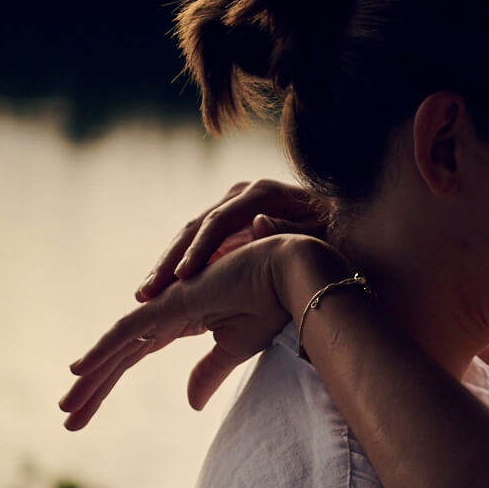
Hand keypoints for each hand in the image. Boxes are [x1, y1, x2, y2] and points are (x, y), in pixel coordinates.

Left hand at [62, 235, 347, 429]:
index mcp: (181, 322)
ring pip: (117, 348)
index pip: (133, 357)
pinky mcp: (170, 303)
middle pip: (118, 356)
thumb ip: (209, 372)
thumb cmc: (272, 303)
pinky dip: (103, 351)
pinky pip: (128, 331)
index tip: (87, 412)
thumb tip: (189, 403)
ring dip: (91, 378)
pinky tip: (80, 370)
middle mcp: (165, 313)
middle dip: (94, 388)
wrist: (291, 273)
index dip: (108, 384)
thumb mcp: (236, 349)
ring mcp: (165, 306)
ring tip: (67, 408)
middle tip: (69, 418)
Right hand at [137, 179, 324, 301]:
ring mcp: (233, 205)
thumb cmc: (336, 227)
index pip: (220, 222)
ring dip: (167, 264)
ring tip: (145, 294)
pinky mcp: (230, 219)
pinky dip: (181, 263)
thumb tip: (257, 225)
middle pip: (196, 227)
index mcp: (262, 193)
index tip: (182, 278)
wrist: (344, 214)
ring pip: (190, 234)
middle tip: (147, 293)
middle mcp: (242, 194)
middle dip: (170, 261)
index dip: (199, 250)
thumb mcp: (318, 231)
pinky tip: (164, 288)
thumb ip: (288, 229)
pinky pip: (199, 241)